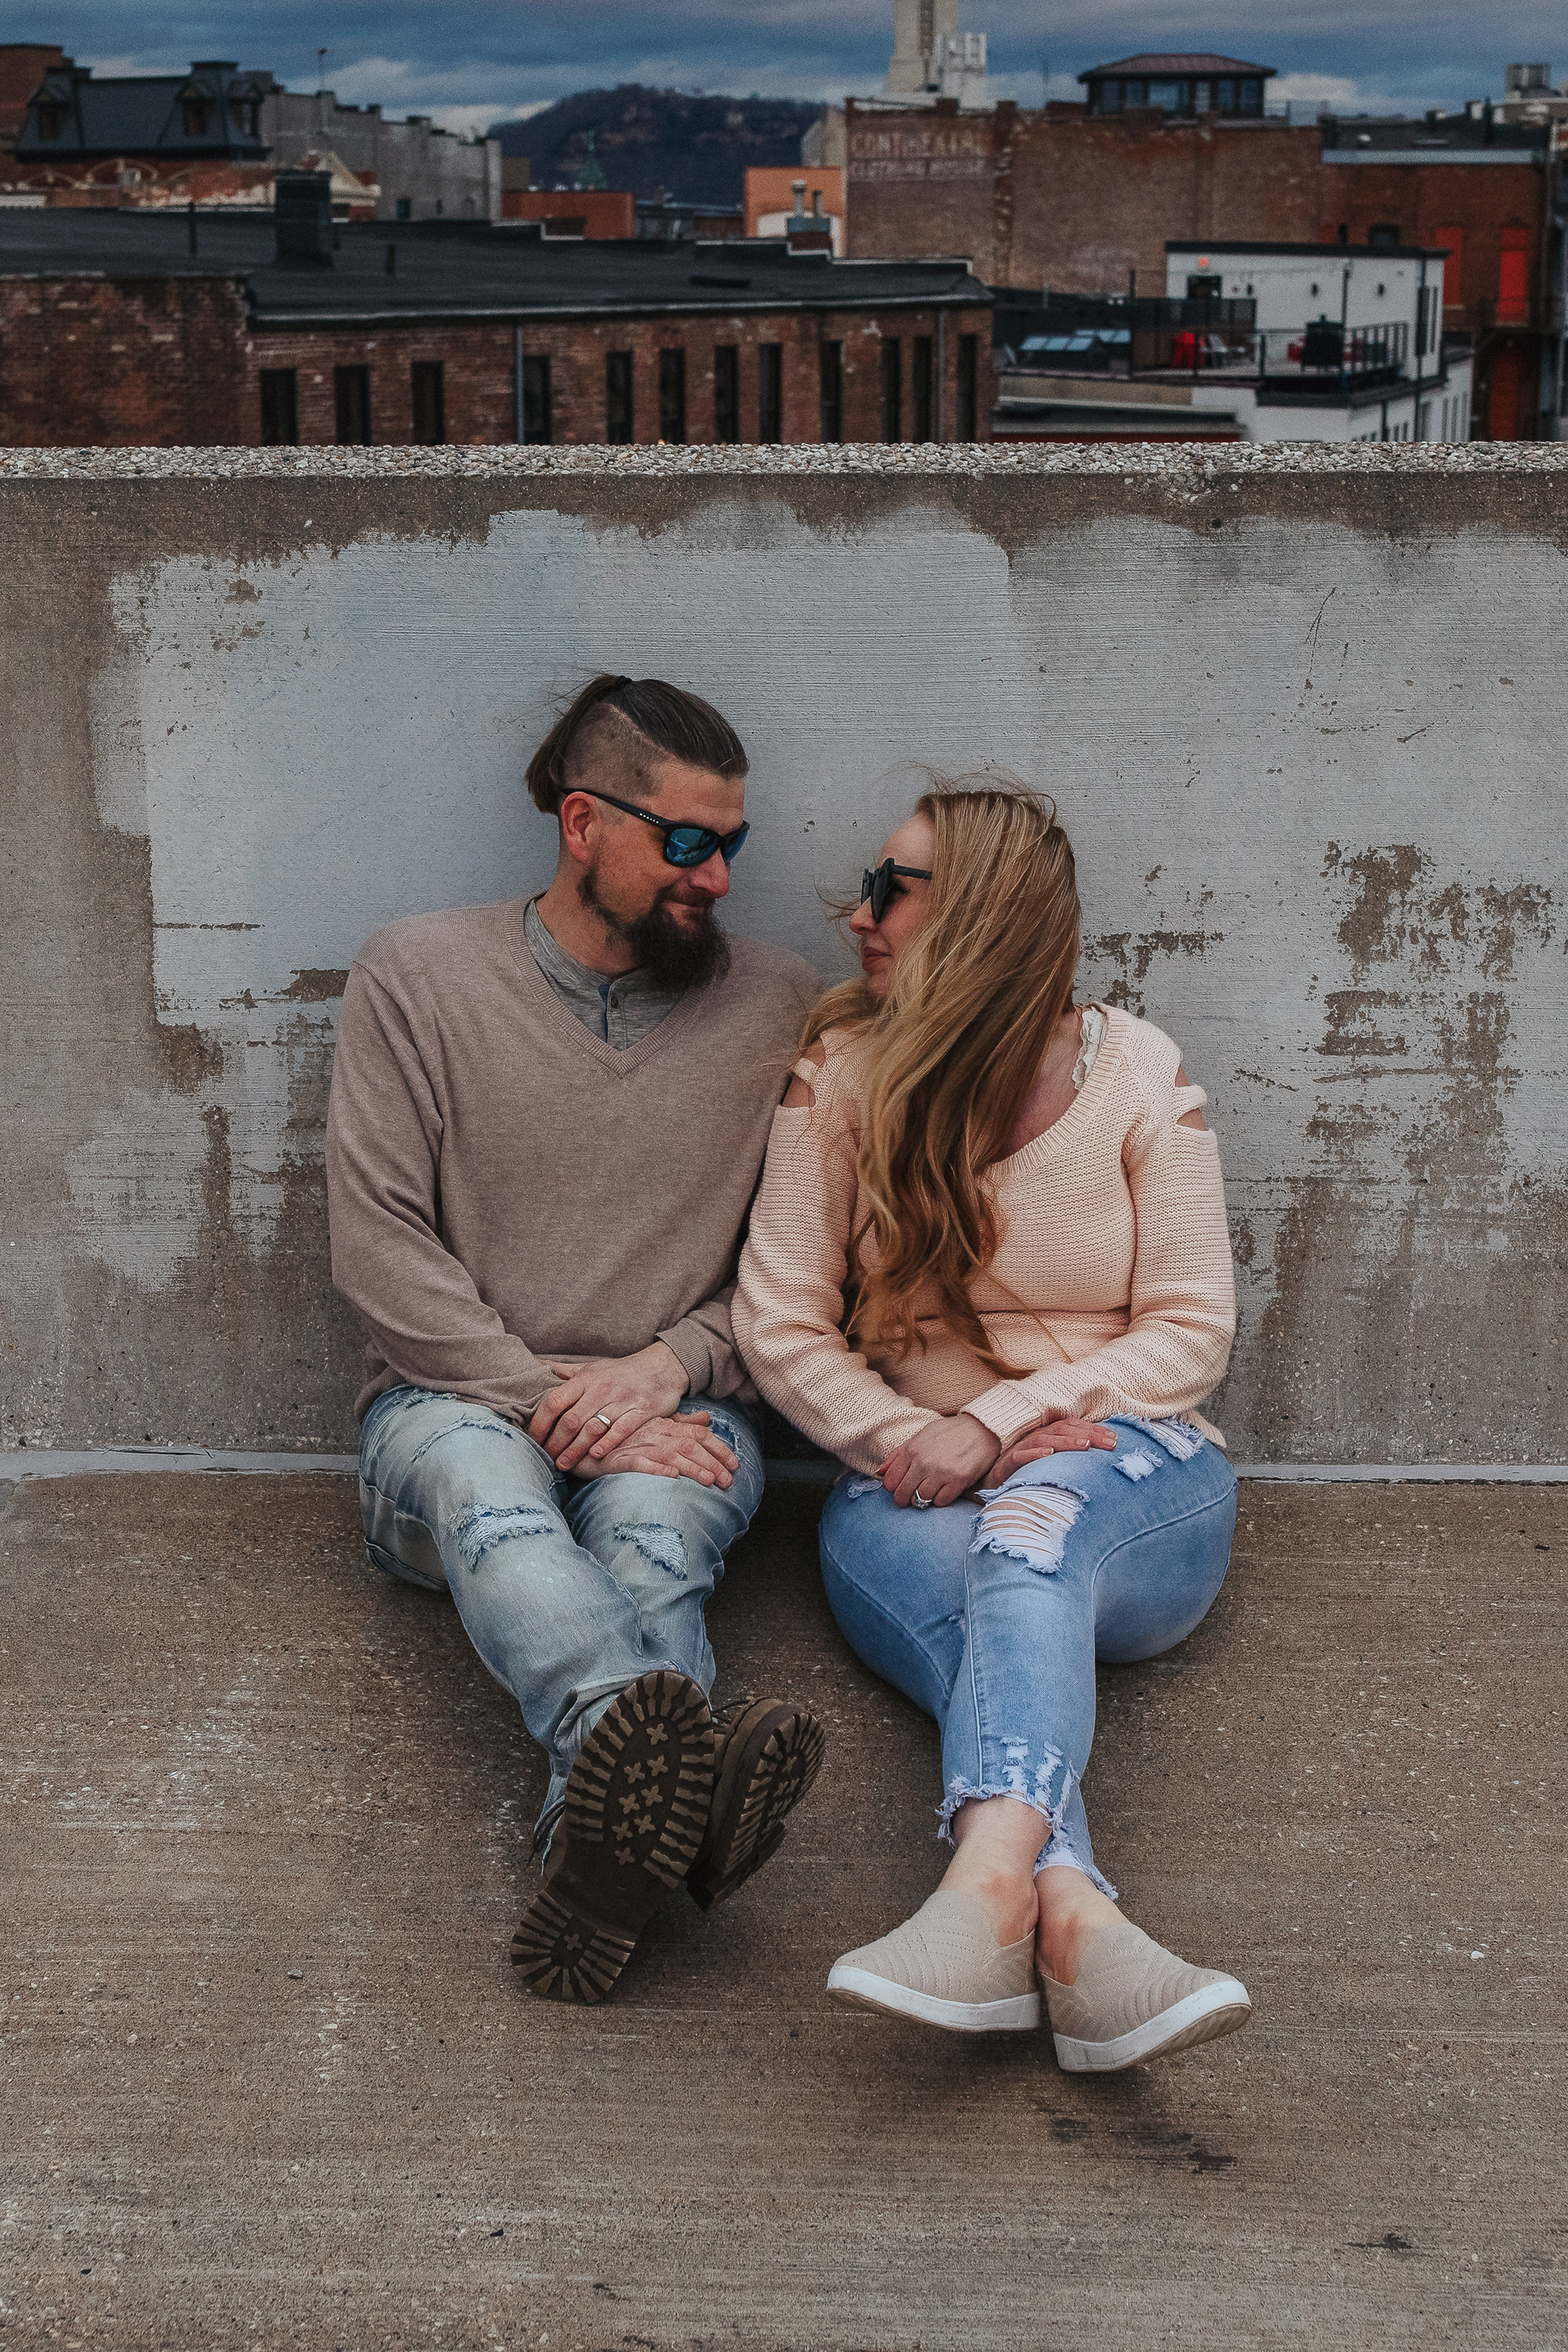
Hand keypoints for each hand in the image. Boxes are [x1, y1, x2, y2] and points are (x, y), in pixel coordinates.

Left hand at [529, 1340, 693, 1470]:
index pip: (555, 1401)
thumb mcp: (591, 1367)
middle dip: (555, 1442)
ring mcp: (622, 1399)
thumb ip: (564, 1371)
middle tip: (546, 1458)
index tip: (533, 1439)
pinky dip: (607, 1443)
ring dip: (575, 1449)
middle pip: (571, 1420)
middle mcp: (602, 1388)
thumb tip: (536, 1366)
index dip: (540, 1423)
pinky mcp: (641, 1410)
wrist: (662, 1366)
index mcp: (586, 1378)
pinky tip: (595, 1456)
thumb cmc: (621, 1371)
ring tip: (564, 1464)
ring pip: (593, 1428)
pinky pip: (621, 1429)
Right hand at [572, 1415, 735, 1487]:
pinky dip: (656, 1469)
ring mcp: (636, 1445)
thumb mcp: (653, 1425)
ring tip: (709, 1481)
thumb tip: (706, 1418)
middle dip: (712, 1462)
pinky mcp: (618, 1459)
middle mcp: (653, 1432)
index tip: (735, 1464)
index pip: (697, 1433)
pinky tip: (671, 1477)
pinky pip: (640, 1463)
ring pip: (670, 1455)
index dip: (718, 1447)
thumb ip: (679, 1422)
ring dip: (691, 1468)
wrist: (581, 1440)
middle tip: (729, 1481)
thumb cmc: (619, 1436)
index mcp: (663, 1424)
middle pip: (689, 1445)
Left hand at [880, 1413, 1001, 1510]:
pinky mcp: (958, 1480)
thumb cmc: (950, 1432)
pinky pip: (941, 1501)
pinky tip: (943, 1491)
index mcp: (912, 1450)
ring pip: (921, 1500)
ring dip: (922, 1501)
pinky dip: (940, 1500)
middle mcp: (924, 1462)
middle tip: (910, 1499)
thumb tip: (880, 1472)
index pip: (890, 1481)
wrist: (982, 1428)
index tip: (900, 1488)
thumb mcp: (921, 1436)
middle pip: (903, 1494)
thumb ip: (898, 1454)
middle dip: (904, 1500)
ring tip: (928, 1494)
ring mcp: (941, 1472)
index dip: (893, 1488)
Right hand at [989, 1413, 1115, 1485]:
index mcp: (1046, 1436)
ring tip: (1085, 1445)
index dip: (1094, 1430)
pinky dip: (1035, 1453)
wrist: (988, 1486)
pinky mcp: (1006, 1464)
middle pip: (1063, 1430)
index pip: (1072, 1426)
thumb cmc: (1022, 1475)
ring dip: (1066, 1441)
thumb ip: (1068, 1460)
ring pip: (1045, 1439)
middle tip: (1111, 1443)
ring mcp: (1020, 1449)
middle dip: (1088, 1434)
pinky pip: (1020, 1456)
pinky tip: (1049, 1454)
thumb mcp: (1050, 1466)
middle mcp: (1035, 1439)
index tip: (1116, 1439)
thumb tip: (1096, 1461)